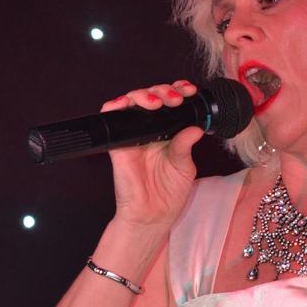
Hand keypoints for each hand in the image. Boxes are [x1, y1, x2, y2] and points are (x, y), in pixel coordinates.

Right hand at [100, 80, 203, 226]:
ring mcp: (133, 135)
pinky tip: (126, 104)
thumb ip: (186, 146)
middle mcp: (150, 130)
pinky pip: (111, 118)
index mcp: (168, 132)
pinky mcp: (118, 144)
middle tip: (175, 98)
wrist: (152, 216)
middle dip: (164, 91)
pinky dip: (115, 106)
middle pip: (151, 98)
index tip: (190, 91)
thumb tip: (196, 127)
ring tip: (158, 102)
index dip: (178, 92)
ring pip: (132, 102)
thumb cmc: (169, 194)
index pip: (171, 104)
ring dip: (144, 95)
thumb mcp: (184, 167)